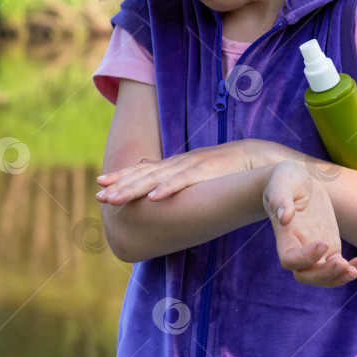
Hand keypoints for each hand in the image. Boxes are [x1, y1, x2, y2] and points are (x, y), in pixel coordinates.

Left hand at [96, 139, 272, 204]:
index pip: (142, 170)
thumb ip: (171, 172)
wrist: (256, 157)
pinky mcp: (206, 172)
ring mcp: (191, 166)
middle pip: (143, 175)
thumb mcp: (194, 170)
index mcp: (175, 165)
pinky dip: (167, 189)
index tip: (99, 185)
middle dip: (120, 185)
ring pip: (157, 178)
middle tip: (99, 196)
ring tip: (114, 199)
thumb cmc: (225, 168)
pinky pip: (184, 182)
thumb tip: (147, 167)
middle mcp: (178, 164)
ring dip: (134, 188)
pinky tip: (152, 198)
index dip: (121, 177)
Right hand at [265, 161, 356, 286]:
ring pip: (323, 276)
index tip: (322, 242)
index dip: (305, 258)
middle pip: (306, 275)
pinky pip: (338, 266)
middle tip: (343, 264)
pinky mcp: (329, 246)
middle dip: (324, 275)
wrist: (297, 181)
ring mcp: (314, 248)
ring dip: (338, 277)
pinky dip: (349, 269)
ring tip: (355, 269)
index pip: (289, 259)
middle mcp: (297, 246)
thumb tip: (284, 216)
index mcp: (284, 234)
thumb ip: (280, 198)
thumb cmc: (285, 179)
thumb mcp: (281, 181)